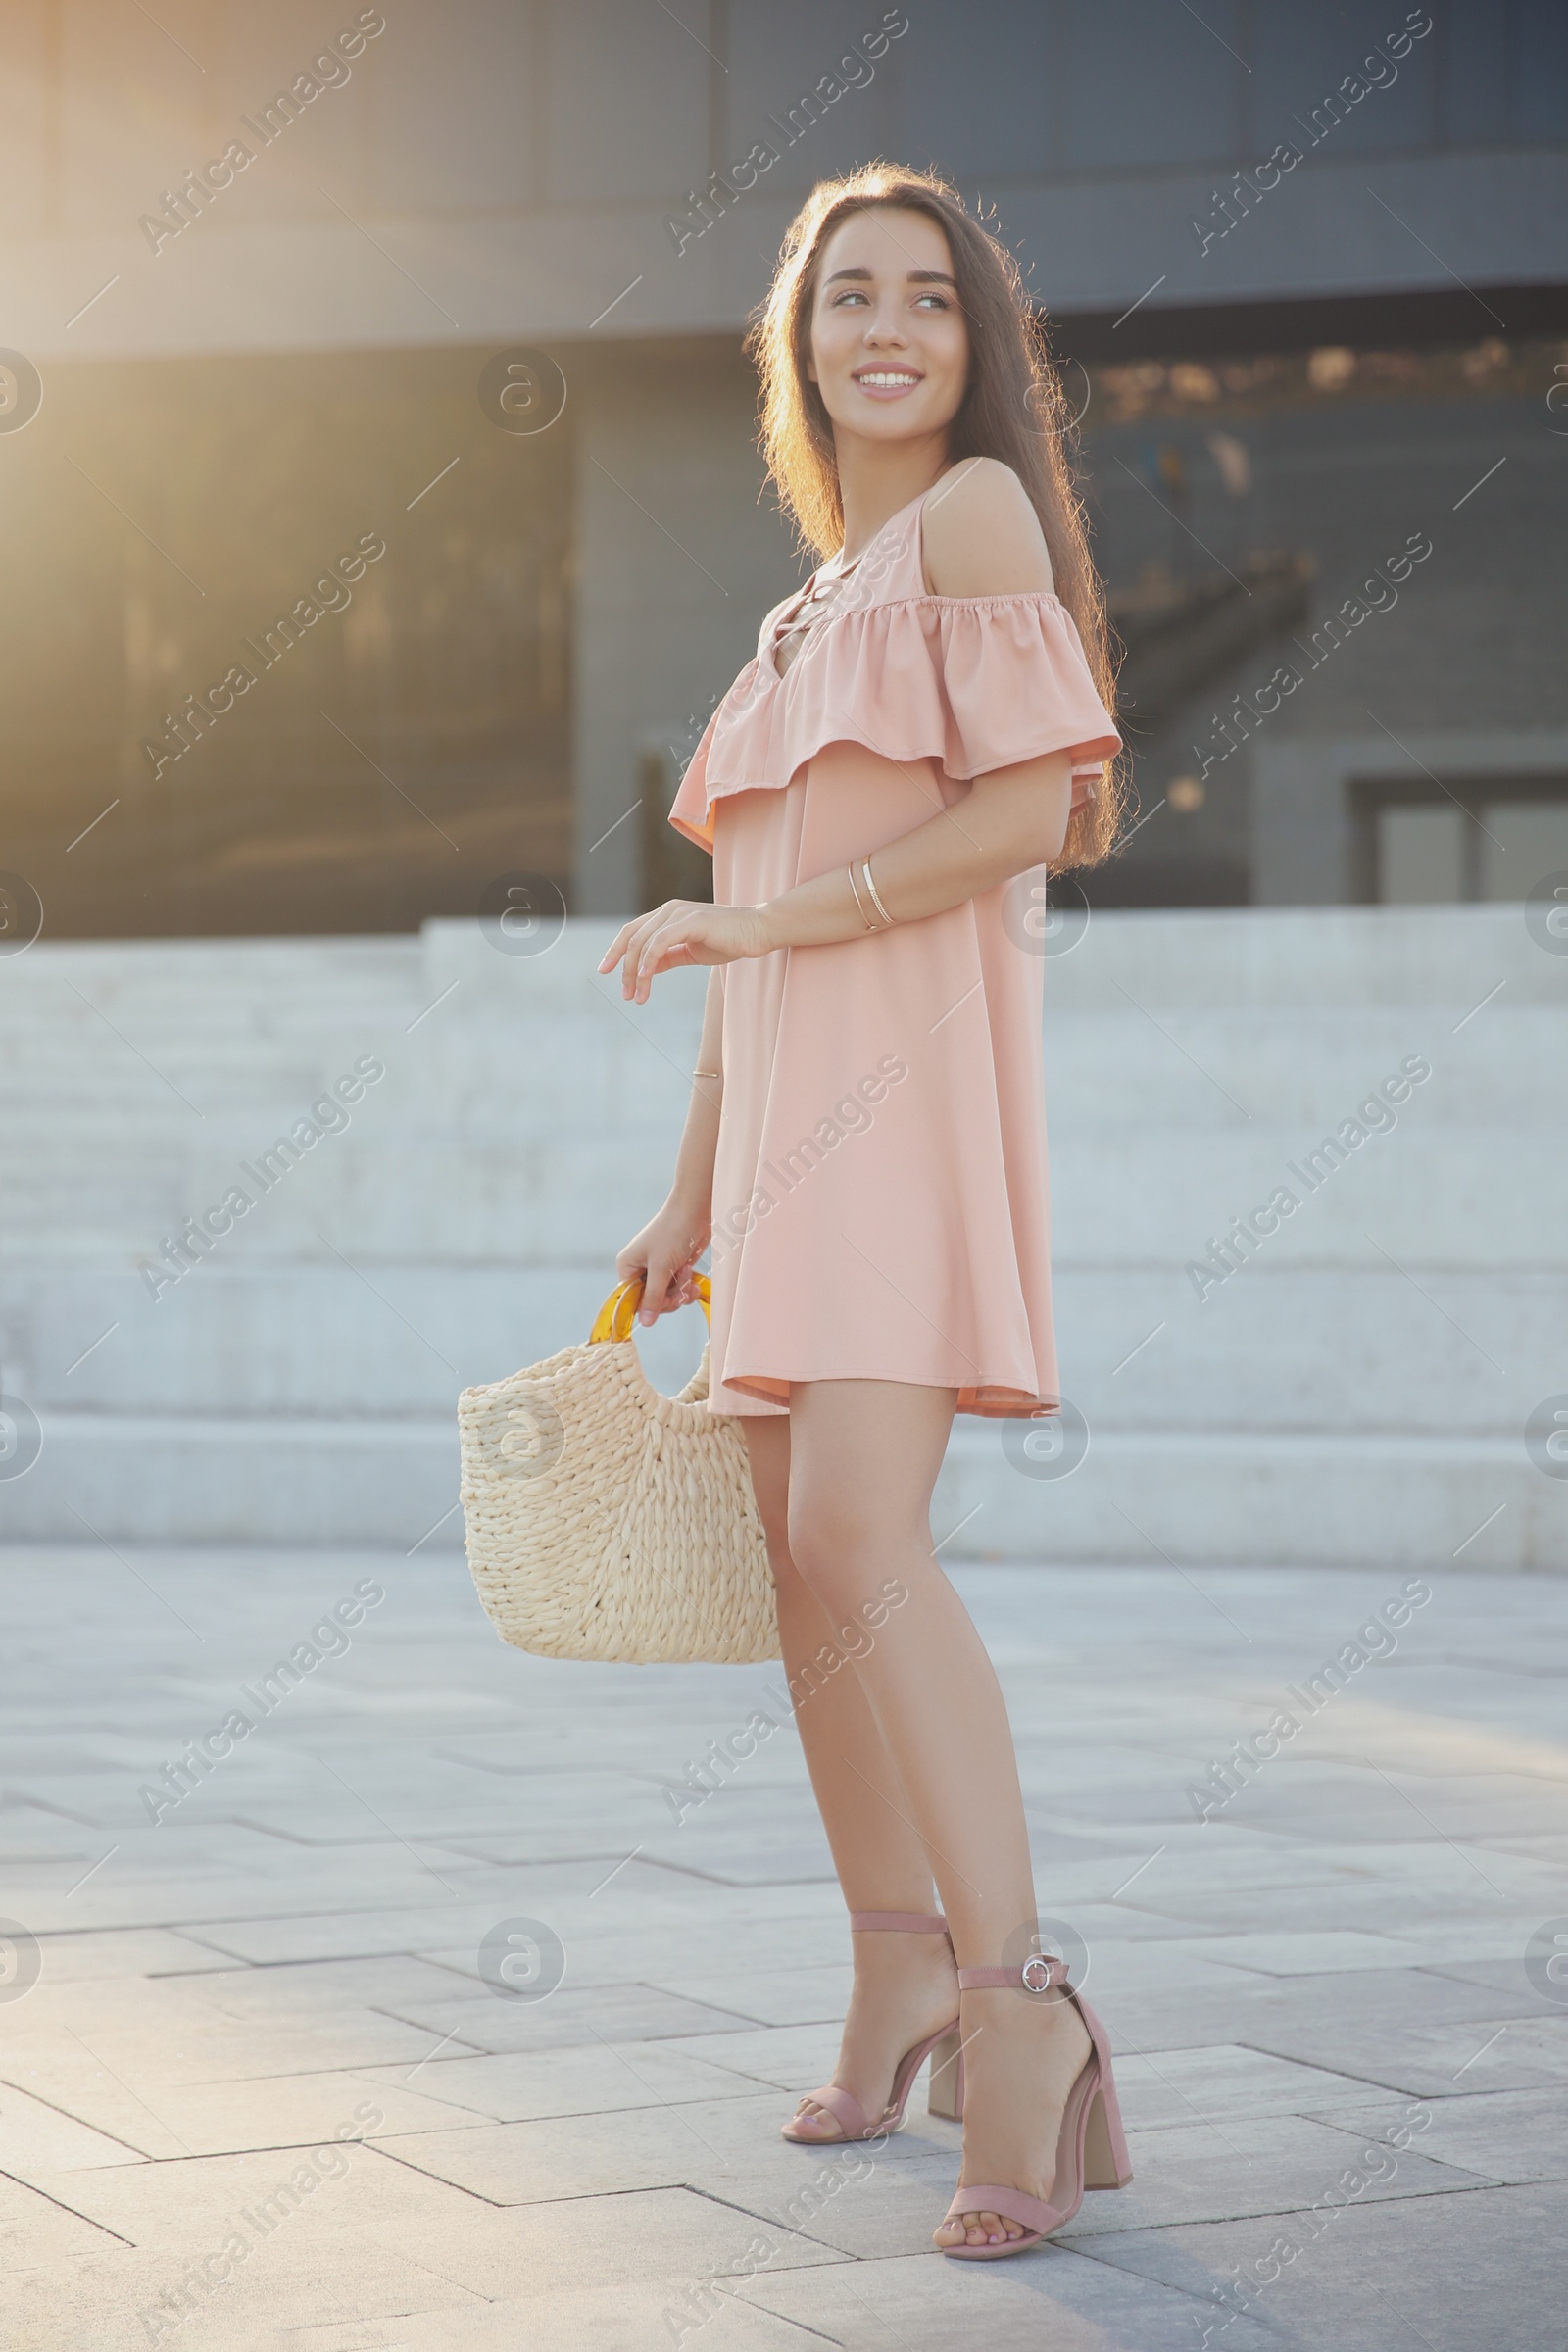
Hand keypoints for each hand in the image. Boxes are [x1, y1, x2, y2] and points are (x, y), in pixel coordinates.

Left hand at [599, 898, 773, 1003]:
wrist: (759, 931)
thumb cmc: (728, 940)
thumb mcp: (691, 952)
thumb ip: (667, 957)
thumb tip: (645, 970)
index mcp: (667, 915)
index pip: (632, 932)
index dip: (616, 951)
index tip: (605, 971)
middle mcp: (668, 910)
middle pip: (632, 938)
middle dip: (624, 968)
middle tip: (626, 994)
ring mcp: (678, 913)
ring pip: (643, 942)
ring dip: (636, 972)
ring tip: (638, 996)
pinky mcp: (690, 921)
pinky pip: (660, 942)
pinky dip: (649, 961)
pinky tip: (646, 978)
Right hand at [617, 1201, 711, 1325]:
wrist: (695, 1210)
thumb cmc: (673, 1232)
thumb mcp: (661, 1267)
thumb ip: (653, 1297)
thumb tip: (644, 1323)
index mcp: (628, 1267)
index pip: (631, 1300)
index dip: (649, 1306)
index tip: (666, 1302)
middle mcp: (640, 1270)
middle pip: (651, 1301)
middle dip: (669, 1298)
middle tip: (681, 1288)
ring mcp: (658, 1270)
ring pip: (667, 1297)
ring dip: (680, 1292)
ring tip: (687, 1275)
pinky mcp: (674, 1269)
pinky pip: (678, 1290)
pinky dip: (687, 1288)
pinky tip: (693, 1279)